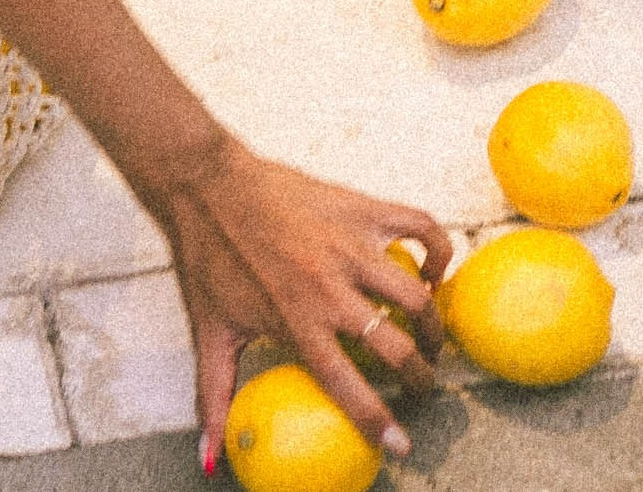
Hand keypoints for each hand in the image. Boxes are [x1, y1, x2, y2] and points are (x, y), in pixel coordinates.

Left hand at [140, 138, 448, 469]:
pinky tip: (431, 269)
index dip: (379, 420)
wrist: (205, 183)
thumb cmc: (206, 258)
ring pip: (417, 294)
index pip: (348, 384)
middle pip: (397, 345)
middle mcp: (329, 287)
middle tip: (420, 383)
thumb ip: (214, 395)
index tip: (403, 444)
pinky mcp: (359, 208)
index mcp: (295, 320)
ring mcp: (349, 245)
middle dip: (420, 375)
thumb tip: (210, 458)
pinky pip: (419, 226)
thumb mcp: (209, 330)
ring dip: (433, 323)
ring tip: (429, 336)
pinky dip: (438, 249)